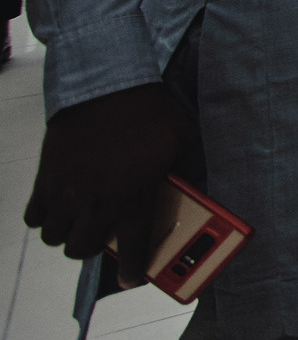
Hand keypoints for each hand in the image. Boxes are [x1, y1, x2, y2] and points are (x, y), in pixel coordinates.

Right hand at [24, 83, 187, 271]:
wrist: (108, 86)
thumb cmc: (151, 114)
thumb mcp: (183, 142)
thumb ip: (188, 172)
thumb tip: (198, 189)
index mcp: (134, 199)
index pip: (132, 250)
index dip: (131, 271)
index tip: (131, 277)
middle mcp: (97, 203)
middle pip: (81, 251)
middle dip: (93, 249)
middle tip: (103, 233)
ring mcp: (66, 193)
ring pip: (55, 239)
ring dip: (68, 234)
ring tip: (81, 219)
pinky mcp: (46, 179)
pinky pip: (33, 217)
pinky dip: (43, 217)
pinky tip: (58, 205)